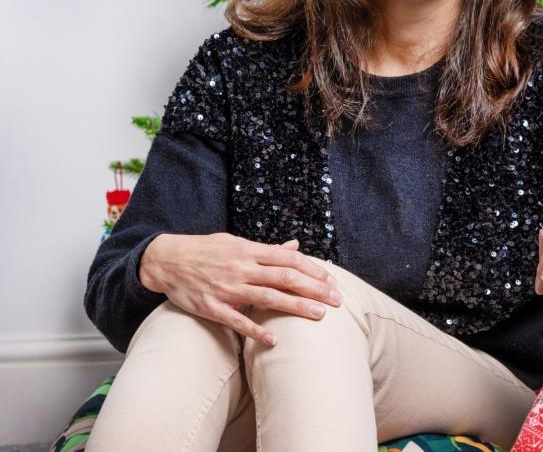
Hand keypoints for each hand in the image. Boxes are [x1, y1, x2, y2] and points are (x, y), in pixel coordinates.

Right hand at [138, 233, 341, 346]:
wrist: (166, 260)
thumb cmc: (206, 250)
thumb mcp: (236, 242)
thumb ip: (266, 249)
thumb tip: (295, 247)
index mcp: (250, 251)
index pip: (290, 260)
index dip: (314, 270)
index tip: (332, 281)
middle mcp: (242, 268)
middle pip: (286, 278)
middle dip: (314, 289)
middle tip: (337, 300)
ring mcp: (227, 288)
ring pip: (268, 298)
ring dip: (296, 307)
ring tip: (319, 315)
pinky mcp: (212, 307)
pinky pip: (237, 321)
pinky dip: (256, 331)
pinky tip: (274, 340)